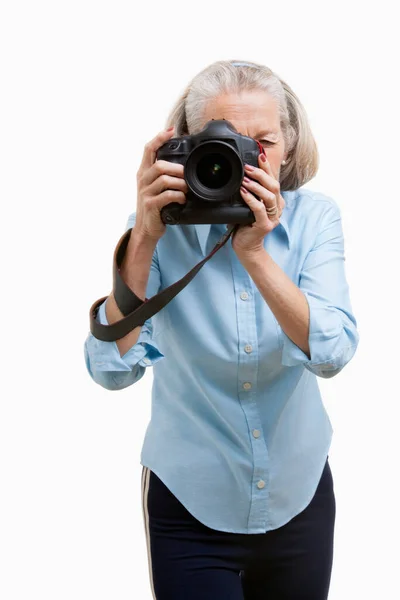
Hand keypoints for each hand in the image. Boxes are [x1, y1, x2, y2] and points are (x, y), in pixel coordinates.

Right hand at [134, 126, 187, 240]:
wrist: (146, 229)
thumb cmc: (154, 207)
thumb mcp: (155, 188)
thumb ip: (164, 175)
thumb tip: (182, 166)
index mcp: (144, 172)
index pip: (148, 149)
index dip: (159, 138)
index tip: (171, 130)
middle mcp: (142, 180)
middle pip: (159, 165)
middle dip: (177, 169)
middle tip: (187, 176)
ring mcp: (145, 193)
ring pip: (164, 179)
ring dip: (180, 183)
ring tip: (186, 189)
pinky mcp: (150, 205)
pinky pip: (167, 195)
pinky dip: (178, 196)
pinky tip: (182, 200)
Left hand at [230, 153, 284, 257]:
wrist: (245, 246)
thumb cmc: (245, 225)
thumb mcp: (248, 205)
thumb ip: (249, 192)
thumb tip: (241, 174)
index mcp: (275, 201)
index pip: (273, 180)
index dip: (268, 167)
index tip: (260, 155)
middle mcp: (277, 208)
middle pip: (274, 186)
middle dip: (261, 173)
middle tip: (248, 167)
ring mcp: (273, 217)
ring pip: (269, 196)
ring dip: (256, 185)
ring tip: (244, 179)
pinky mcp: (265, 225)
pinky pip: (259, 209)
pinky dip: (251, 198)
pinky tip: (243, 192)